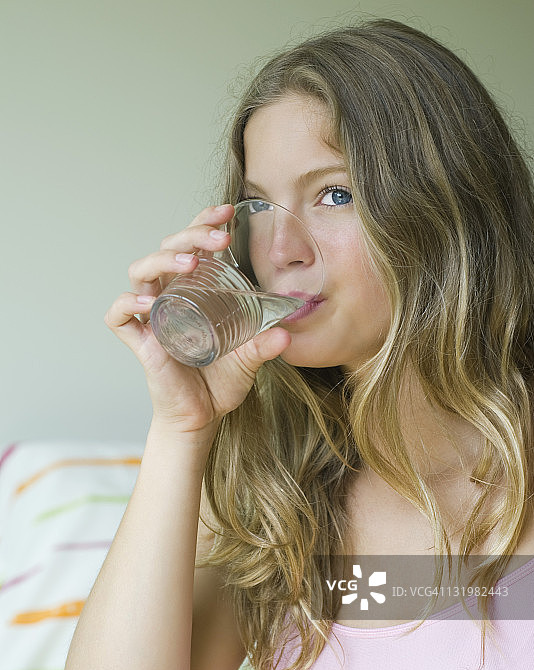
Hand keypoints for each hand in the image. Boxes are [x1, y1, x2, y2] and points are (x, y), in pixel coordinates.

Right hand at [104, 204, 290, 433]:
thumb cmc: (221, 381)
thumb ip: (265, 344)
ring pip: (140, 271)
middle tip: (219, 238)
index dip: (204, 222)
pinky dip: (129, 303)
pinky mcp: (139, 341)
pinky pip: (119, 315)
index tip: (228, 213)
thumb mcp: (250, 358)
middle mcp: (170, 295)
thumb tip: (286, 333)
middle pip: (166, 249)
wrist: (203, 417)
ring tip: (191, 263)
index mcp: (194, 289)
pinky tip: (150, 302)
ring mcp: (152, 317)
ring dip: (163, 259)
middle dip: (191, 235)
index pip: (192, 244)